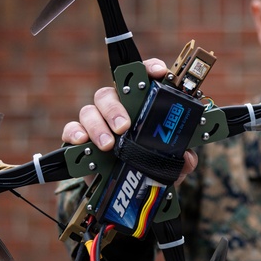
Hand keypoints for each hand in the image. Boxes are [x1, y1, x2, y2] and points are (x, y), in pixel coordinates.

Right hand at [62, 58, 198, 184]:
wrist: (123, 190)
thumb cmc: (146, 167)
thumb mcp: (168, 166)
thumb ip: (181, 161)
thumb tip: (188, 158)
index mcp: (141, 106)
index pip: (144, 79)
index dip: (151, 69)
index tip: (160, 72)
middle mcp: (117, 108)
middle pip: (111, 93)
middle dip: (117, 108)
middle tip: (124, 127)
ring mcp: (97, 122)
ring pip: (90, 110)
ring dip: (98, 125)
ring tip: (108, 145)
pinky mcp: (80, 139)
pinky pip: (72, 128)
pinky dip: (75, 133)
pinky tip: (82, 141)